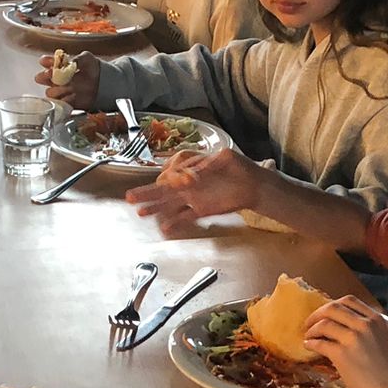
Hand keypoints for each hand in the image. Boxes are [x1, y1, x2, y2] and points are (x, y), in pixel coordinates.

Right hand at [34, 49, 98, 106]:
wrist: (103, 83)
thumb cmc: (93, 68)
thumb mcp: (87, 58)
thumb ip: (78, 59)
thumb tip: (70, 62)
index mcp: (59, 66)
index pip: (47, 62)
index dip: (46, 62)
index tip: (46, 61)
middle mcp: (57, 79)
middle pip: (43, 79)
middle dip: (45, 76)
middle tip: (50, 74)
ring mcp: (61, 91)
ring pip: (50, 92)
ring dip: (56, 89)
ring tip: (65, 87)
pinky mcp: (67, 103)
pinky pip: (61, 104)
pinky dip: (64, 101)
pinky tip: (70, 96)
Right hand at [123, 147, 262, 235]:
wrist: (256, 186)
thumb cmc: (241, 167)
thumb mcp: (226, 159)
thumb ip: (207, 165)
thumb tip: (190, 177)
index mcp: (192, 166)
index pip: (173, 169)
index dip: (171, 174)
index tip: (177, 180)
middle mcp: (189, 182)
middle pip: (163, 187)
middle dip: (147, 192)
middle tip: (131, 197)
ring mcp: (193, 197)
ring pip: (169, 203)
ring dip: (155, 208)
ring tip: (140, 212)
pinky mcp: (201, 210)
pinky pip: (184, 217)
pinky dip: (175, 223)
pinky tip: (164, 228)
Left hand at [304, 296, 387, 387]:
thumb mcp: (381, 340)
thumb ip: (365, 330)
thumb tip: (341, 328)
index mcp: (376, 319)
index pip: (349, 301)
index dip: (332, 306)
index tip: (325, 314)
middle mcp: (365, 324)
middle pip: (332, 308)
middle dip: (317, 314)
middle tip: (309, 323)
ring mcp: (353, 338)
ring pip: (323, 323)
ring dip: (311, 329)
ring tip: (308, 336)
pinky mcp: (342, 354)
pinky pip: (319, 343)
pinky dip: (311, 343)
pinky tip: (309, 347)